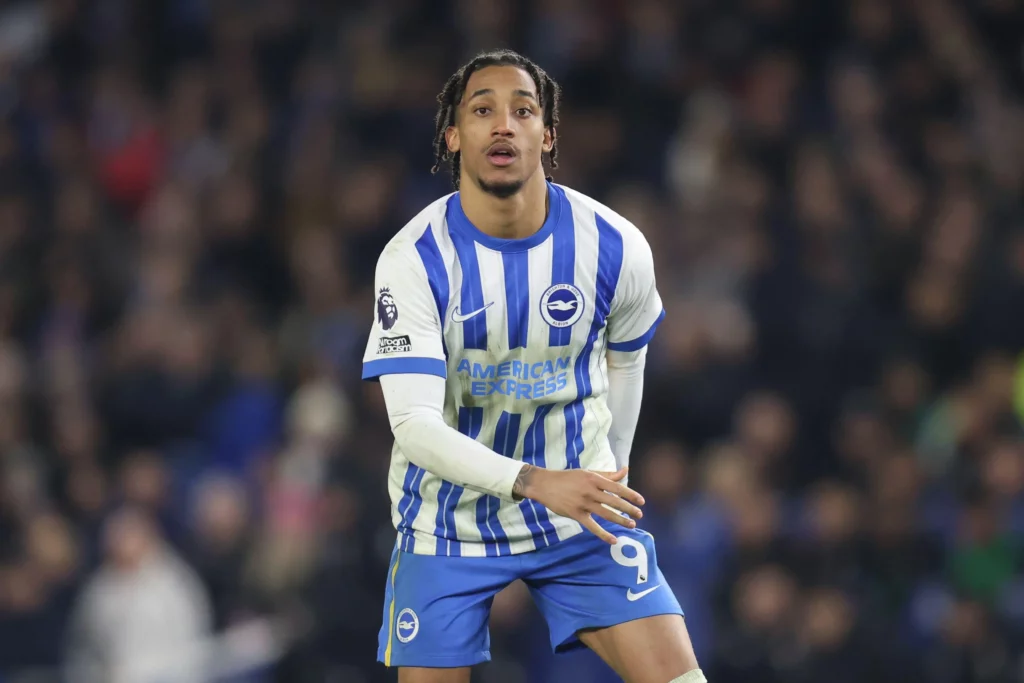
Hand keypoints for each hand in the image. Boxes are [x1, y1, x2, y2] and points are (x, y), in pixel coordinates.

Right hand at [512, 465, 644, 543]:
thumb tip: (625, 471)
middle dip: (629, 509)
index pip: (617, 487)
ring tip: (632, 525)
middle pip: (614, 501)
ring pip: (606, 514)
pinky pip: (592, 526)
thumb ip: (608, 474)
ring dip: (620, 520)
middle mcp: (590, 491)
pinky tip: (613, 540)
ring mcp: (583, 503)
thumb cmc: (568, 478)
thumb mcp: (588, 473)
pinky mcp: (576, 514)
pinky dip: (603, 534)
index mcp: (594, 479)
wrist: (545, 485)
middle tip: (640, 514)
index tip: (641, 501)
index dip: (630, 495)